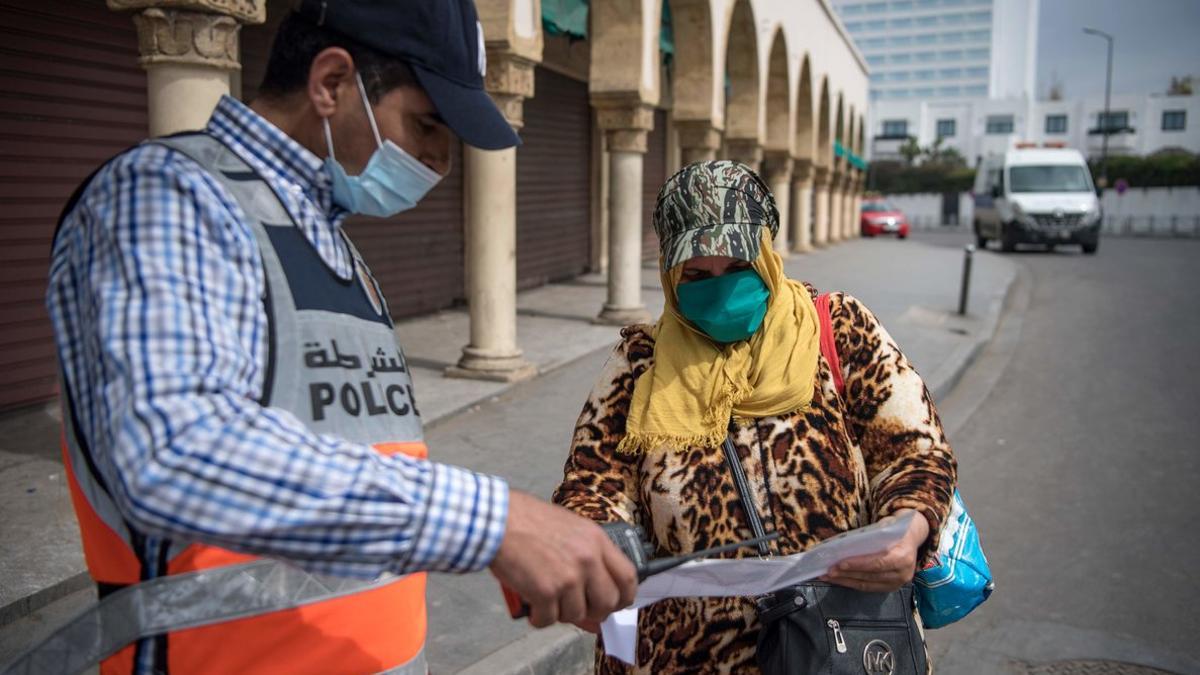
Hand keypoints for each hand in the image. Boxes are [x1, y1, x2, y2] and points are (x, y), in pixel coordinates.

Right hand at [489, 490, 637, 627]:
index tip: (614, 603)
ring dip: (561, 613)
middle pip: (608, 602)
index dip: (623, 596)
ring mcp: (568, 576)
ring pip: (577, 614)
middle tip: (578, 609)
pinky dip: (539, 618)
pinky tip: (532, 607)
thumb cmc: (527, 521)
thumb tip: (595, 601)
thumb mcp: (567, 531)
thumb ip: (586, 561)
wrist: (497, 520)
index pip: (628, 577)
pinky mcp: (546, 591)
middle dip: (594, 612)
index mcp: (596, 540)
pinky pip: (549, 620)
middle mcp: (588, 559)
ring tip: (546, 599)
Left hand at [821, 509, 930, 592]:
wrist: (911, 536)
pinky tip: (839, 580)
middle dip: (847, 574)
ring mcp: (898, 583)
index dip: (858, 565)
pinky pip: (868, 587)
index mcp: (903, 556)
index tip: (840, 564)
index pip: (878, 563)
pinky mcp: (891, 587)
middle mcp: (903, 573)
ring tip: (828, 576)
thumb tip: (843, 545)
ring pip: (867, 584)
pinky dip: (852, 583)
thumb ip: (871, 537)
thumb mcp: (886, 527)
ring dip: (845, 581)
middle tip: (828, 571)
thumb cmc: (895, 529)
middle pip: (870, 576)